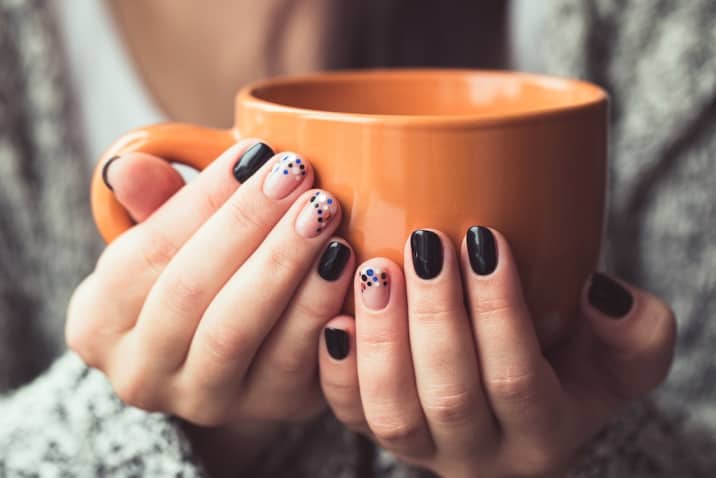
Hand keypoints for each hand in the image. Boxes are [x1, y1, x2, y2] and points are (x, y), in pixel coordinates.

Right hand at [67, 141, 354, 471]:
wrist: (231, 346)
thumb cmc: (196, 272)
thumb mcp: (167, 238)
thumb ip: (151, 203)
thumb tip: (129, 167)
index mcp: (99, 324)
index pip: (146, 253)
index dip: (203, 199)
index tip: (256, 152)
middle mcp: (141, 374)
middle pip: (189, 292)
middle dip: (247, 225)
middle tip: (298, 173)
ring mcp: (203, 400)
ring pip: (236, 331)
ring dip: (284, 264)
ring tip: (324, 211)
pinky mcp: (267, 409)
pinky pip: (294, 362)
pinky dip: (320, 309)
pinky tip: (347, 263)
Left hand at [319, 227, 674, 476]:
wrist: (519, 399)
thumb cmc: (570, 366)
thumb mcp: (621, 358)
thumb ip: (636, 335)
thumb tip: (595, 296)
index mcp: (541, 436)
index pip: (516, 380)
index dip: (498, 311)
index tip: (485, 240)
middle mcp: (478, 456)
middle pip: (449, 397)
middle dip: (434, 316)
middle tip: (425, 243)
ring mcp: (421, 448)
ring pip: (390, 411)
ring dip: (381, 337)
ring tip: (376, 269)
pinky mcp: (375, 431)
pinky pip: (347, 411)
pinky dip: (337, 364)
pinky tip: (336, 311)